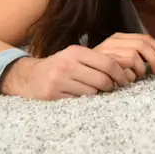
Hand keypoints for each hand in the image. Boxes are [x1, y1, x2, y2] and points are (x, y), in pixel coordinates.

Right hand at [0, 45, 134, 99]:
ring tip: (90, 91)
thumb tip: (125, 63)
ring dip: (96, 95)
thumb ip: (97, 59)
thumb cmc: (59, 67)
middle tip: (110, 88)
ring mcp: (59, 80)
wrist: (28, 77)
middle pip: (102, 80)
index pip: (108, 63)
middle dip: (110, 86)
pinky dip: (82, 101)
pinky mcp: (53, 95)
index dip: (120, 74)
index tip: (124, 81)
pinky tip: (76, 96)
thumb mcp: (75, 56)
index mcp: (75, 51)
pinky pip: (79, 101)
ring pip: (92, 92)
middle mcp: (67, 64)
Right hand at [93, 32, 154, 78]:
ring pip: (132, 58)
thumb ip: (130, 53)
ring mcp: (105, 53)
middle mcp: (109, 43)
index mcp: (115, 39)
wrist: (67, 74)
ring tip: (133, 79)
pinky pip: (118, 73)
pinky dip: (125, 79)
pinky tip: (122, 84)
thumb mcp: (115, 57)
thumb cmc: (95, 70)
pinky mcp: (98, 65)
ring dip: (138, 71)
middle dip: (153, 59)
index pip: (143, 38)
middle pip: (140, 46)